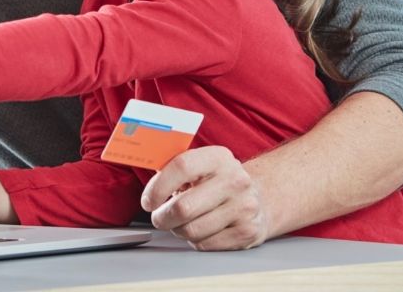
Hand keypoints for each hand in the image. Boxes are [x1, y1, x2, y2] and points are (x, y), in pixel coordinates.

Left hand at [141, 146, 267, 249]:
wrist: (258, 198)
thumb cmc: (217, 181)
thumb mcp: (201, 164)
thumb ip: (174, 166)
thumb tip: (143, 163)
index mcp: (218, 157)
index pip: (181, 166)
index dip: (158, 186)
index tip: (148, 200)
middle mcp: (234, 180)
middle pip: (184, 206)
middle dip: (163, 217)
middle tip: (158, 217)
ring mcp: (243, 207)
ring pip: (192, 230)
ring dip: (177, 230)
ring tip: (179, 223)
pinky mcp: (247, 232)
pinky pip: (205, 244)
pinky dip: (194, 241)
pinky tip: (198, 229)